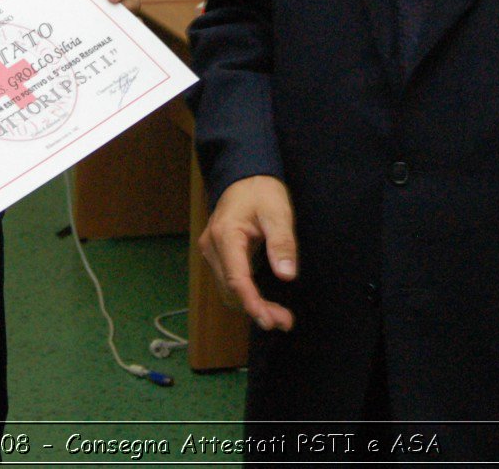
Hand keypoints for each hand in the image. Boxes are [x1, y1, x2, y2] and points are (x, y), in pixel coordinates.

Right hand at [198, 174, 296, 331]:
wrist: (245, 177)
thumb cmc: (262, 191)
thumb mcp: (278, 213)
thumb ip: (282, 243)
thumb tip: (286, 275)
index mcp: (225, 235)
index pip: (237, 279)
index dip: (253, 303)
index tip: (271, 321)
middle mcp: (212, 246)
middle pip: (231, 289)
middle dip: (256, 309)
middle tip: (285, 321)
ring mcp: (211, 251)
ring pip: (228, 290)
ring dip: (251, 305)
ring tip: (279, 316)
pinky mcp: (217, 255)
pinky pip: (229, 282)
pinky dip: (245, 296)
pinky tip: (264, 302)